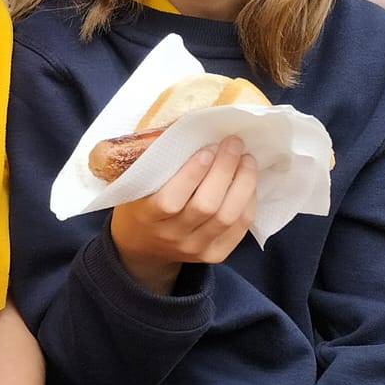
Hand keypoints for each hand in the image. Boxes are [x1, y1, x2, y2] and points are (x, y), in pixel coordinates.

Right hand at [106, 138, 257, 290]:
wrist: (142, 246)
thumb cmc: (139, 206)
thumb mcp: (136, 186)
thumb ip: (156, 164)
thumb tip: (188, 129)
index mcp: (146, 217)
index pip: (171, 200)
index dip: (192, 174)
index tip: (207, 149)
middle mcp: (171, 236)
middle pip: (206, 206)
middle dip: (225, 170)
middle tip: (234, 144)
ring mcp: (195, 249)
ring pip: (228, 216)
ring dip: (243, 183)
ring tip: (247, 160)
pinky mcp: (215, 254)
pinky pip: (240, 228)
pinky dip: (248, 201)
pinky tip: (248, 181)